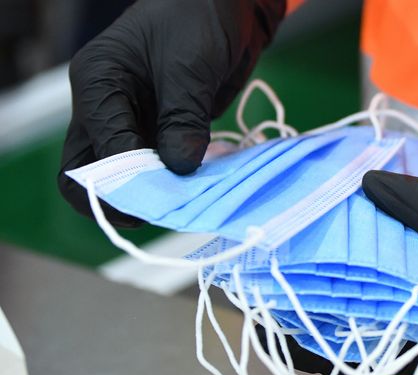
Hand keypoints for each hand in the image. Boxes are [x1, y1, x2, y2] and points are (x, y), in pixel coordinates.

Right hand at [58, 0, 284, 225]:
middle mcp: (106, 106)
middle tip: (161, 212)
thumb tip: (178, 168)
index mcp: (98, 82)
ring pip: (120, 176)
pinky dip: (171, 183)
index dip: (130, 177)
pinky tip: (195, 189)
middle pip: (89, 171)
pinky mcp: (158, 131)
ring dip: (149, 195)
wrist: (229, 8)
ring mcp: (131, 121)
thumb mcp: (190, 66)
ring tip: (184, 204)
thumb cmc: (200, 19)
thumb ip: (183, 118)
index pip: (99, 148)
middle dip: (119, 198)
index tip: (169, 190)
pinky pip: (153, 168)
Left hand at [284, 171, 417, 374]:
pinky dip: (399, 264)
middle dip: (335, 307)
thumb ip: (417, 206)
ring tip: (323, 258)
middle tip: (291, 281)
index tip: (274, 325)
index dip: (317, 345)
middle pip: (379, 331)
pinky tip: (376, 239)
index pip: (365, 359)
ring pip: (400, 305)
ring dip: (366, 281)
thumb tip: (364, 183)